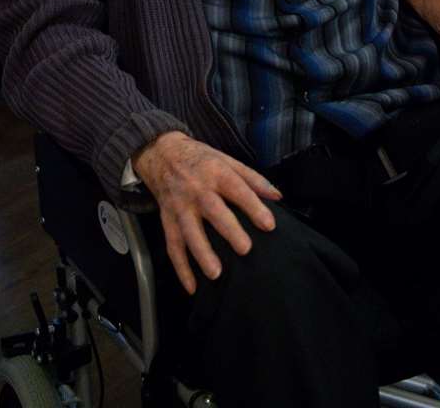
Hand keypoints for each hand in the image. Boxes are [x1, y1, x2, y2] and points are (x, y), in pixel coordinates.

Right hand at [132, 131, 282, 294]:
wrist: (162, 153)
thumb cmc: (201, 159)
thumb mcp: (227, 159)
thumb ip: (253, 178)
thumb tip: (277, 196)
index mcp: (215, 172)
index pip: (237, 189)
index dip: (253, 206)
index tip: (269, 225)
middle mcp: (196, 190)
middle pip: (213, 211)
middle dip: (228, 230)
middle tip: (245, 249)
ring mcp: (180, 207)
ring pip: (189, 232)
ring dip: (201, 253)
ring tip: (215, 274)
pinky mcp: (167, 220)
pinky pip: (172, 246)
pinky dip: (180, 268)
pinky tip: (191, 287)